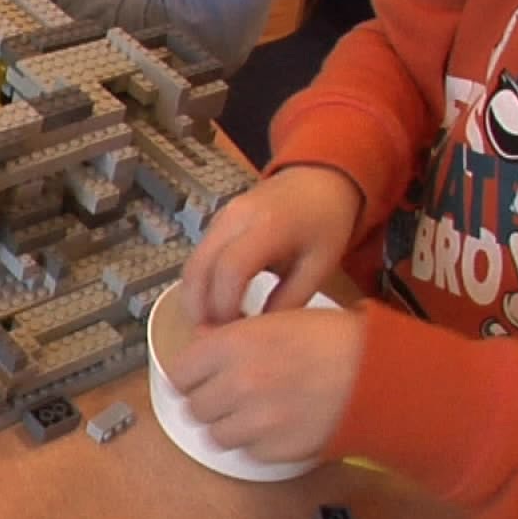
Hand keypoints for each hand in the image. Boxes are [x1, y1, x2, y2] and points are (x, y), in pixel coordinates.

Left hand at [167, 308, 366, 461]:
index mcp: (233, 345)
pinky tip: (281, 424)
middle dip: (210, 403)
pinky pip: (250, 452)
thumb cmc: (331, 340)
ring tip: (256, 412)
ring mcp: (257, 420)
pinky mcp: (277, 450)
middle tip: (231, 396)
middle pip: (194, 408)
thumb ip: (229, 335)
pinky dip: (260, 443)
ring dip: (231, 426)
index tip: (201, 379)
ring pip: (217, 435)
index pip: (179, 374)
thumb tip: (200, 344)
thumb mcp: (275, 321)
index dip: (191, 377)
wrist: (378, 374)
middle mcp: (238, 383)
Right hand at [178, 165, 362, 327]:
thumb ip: (289, 300)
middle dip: (200, 309)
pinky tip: (219, 305)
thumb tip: (256, 335)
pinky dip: (201, 285)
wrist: (319, 180)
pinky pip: (198, 257)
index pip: (230, 270)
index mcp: (267, 226)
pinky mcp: (216, 221)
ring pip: (191, 265)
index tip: (235, 333)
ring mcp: (220, 217)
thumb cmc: (326, 224)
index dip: (225, 307)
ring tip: (216, 326)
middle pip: (197, 268)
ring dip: (195, 299)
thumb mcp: (319, 266)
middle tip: (214, 339)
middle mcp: (234, 218)